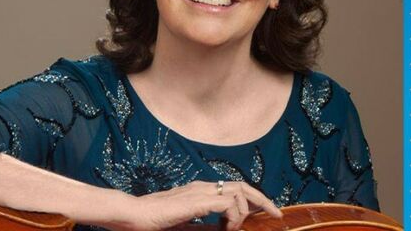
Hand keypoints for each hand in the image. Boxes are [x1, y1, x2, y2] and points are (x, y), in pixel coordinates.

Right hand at [121, 180, 282, 230]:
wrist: (134, 215)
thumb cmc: (153, 221)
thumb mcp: (184, 224)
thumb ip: (202, 226)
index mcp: (200, 191)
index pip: (233, 188)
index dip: (252, 198)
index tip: (263, 212)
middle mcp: (203, 187)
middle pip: (243, 185)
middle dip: (262, 199)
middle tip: (276, 213)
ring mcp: (201, 191)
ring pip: (239, 191)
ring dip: (243, 212)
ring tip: (231, 230)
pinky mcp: (198, 200)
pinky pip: (228, 204)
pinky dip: (233, 217)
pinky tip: (225, 230)